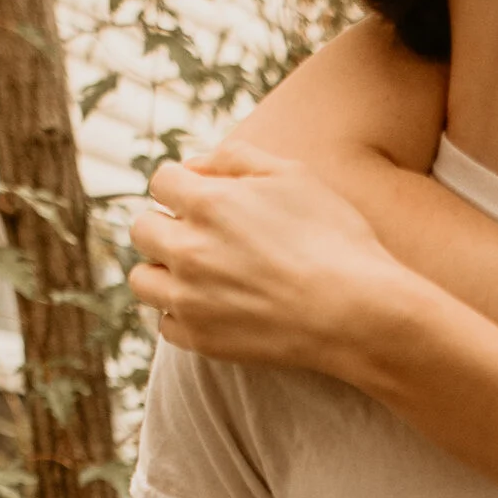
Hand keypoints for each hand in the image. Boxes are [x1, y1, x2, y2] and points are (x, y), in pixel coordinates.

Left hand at [129, 150, 417, 372]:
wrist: (356, 314)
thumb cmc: (334, 239)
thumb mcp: (295, 176)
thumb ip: (238, 158)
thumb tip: (197, 165)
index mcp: (208, 202)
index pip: (161, 181)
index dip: (183, 185)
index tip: (202, 196)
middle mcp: (187, 249)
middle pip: (142, 229)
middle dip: (166, 224)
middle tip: (201, 235)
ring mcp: (189, 298)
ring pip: (143, 280)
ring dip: (163, 271)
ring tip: (198, 273)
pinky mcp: (199, 339)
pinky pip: (165, 323)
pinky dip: (181, 314)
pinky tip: (213, 307)